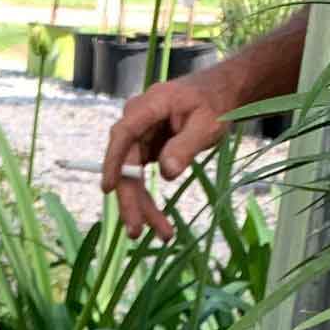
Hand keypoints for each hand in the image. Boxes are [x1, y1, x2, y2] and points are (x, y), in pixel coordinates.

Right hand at [100, 74, 231, 240]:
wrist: (220, 94)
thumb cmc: (214, 104)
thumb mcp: (207, 124)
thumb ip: (186, 146)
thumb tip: (167, 173)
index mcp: (150, 106)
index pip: (124, 135)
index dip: (113, 162)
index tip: (108, 188)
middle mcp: (137, 122)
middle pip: (126, 165)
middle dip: (131, 200)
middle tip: (136, 232)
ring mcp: (139, 138)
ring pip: (132, 178)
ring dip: (143, 208)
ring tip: (164, 234)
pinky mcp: (145, 151)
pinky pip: (140, 180)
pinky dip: (148, 202)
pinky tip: (159, 222)